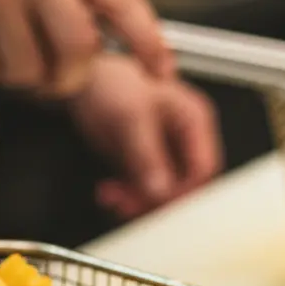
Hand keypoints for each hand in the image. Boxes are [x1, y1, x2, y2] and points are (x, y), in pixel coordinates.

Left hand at [67, 55, 221, 218]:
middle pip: (185, 184)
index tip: (159, 201)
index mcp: (194, 120)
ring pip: (162, 192)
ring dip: (137, 201)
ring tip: (114, 198)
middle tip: (131, 205)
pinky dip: (125, 196)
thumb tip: (161, 189)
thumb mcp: (130, 116)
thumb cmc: (110, 82)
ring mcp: (163, 152)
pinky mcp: (143, 162)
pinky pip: (142, 189)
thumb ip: (147, 154)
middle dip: (157, 199)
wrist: (80, 80)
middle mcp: (183, 138)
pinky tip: (108, 193)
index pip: (204, 168)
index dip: (185, 190)